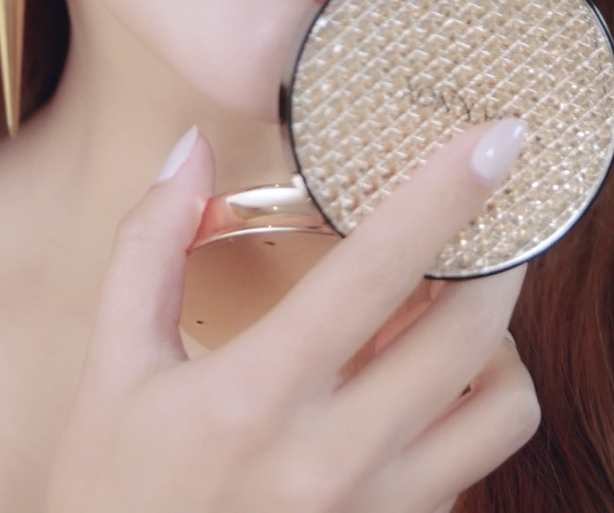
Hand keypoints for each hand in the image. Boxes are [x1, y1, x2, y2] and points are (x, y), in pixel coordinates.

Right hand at [44, 120, 539, 512]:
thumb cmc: (111, 498)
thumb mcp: (110, 375)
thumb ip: (148, 252)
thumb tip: (191, 148)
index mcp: (252, 399)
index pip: (376, 271)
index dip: (448, 194)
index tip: (499, 137)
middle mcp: (329, 461)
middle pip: (470, 333)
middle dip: (500, 257)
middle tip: (491, 219)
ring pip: (503, 408)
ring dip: (498, 347)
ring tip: (451, 318)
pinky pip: (477, 468)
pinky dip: (471, 416)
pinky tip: (422, 394)